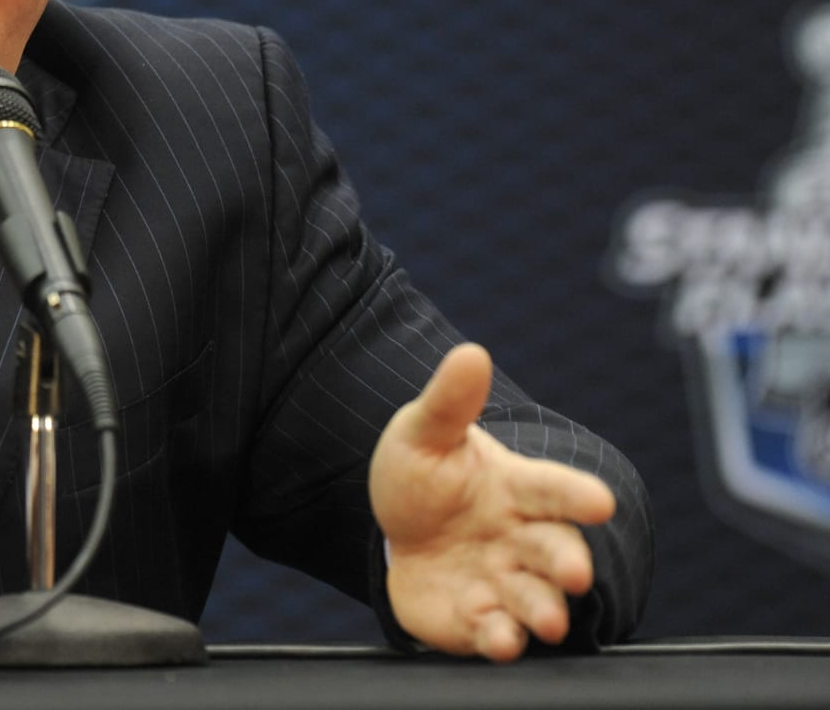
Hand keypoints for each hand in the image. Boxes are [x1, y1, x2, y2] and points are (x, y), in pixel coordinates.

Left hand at [369, 343, 615, 661]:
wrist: (394, 529)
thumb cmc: (424, 475)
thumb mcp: (424, 432)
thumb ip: (450, 401)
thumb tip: (470, 353)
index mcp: (516, 488)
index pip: (554, 489)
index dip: (577, 495)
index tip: (600, 501)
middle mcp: (520, 539)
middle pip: (556, 551)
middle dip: (568, 564)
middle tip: (576, 574)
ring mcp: (502, 582)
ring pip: (534, 600)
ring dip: (543, 610)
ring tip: (546, 620)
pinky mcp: (475, 620)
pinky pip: (493, 633)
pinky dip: (500, 639)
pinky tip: (499, 640)